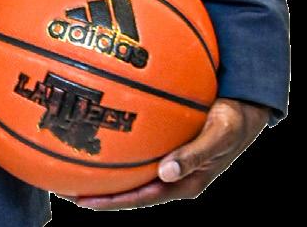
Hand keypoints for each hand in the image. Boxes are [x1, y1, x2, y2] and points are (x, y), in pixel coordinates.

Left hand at [65, 97, 269, 209]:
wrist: (246, 107)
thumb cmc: (233, 121)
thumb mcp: (219, 135)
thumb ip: (195, 154)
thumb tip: (167, 173)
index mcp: (183, 181)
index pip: (141, 197)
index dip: (112, 201)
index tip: (82, 201)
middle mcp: (172, 175)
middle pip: (129, 188)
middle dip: (98, 190)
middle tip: (62, 186)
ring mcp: (169, 159)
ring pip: (131, 169)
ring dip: (104, 169)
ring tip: (71, 162)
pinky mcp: (168, 142)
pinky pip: (138, 146)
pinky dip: (118, 142)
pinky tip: (98, 128)